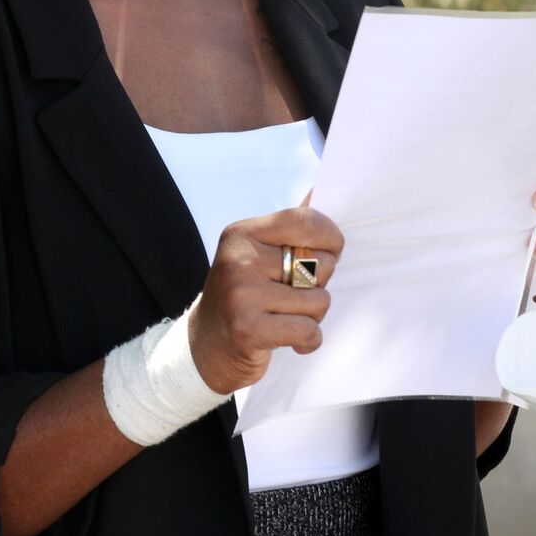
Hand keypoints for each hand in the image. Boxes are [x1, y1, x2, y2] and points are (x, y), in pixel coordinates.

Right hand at [188, 204, 343, 395]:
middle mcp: (239, 259)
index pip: (305, 220)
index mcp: (242, 234)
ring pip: (319, 301)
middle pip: (320, 265)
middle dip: (317, 285)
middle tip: (291, 296)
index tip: (329, 253)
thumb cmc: (242, 296)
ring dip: (312, 316)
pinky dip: (308, 340)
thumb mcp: (255, 254)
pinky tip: (291, 340)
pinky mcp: (249, 329)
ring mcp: (242, 294)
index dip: (331, 238)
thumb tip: (315, 190)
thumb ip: (287, 229)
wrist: (204, 346)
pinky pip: (309, 330)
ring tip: (285, 318)